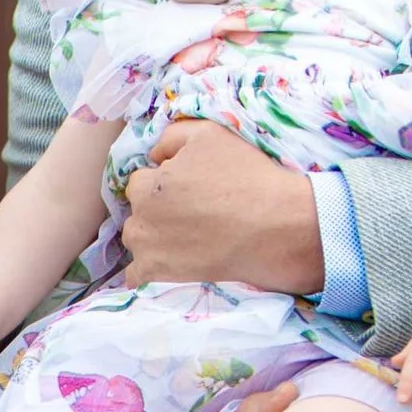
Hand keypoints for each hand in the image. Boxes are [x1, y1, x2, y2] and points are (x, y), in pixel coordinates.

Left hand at [119, 121, 324, 292]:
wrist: (275, 227)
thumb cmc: (245, 175)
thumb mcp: (208, 134)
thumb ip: (171, 137)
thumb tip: (153, 155)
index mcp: (149, 184)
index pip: (141, 182)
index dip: (163, 185)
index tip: (187, 192)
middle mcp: (141, 217)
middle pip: (138, 213)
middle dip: (156, 212)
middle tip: (191, 216)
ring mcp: (147, 250)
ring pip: (137, 242)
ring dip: (152, 240)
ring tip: (186, 241)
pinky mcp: (158, 276)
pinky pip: (136, 277)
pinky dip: (147, 273)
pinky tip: (166, 267)